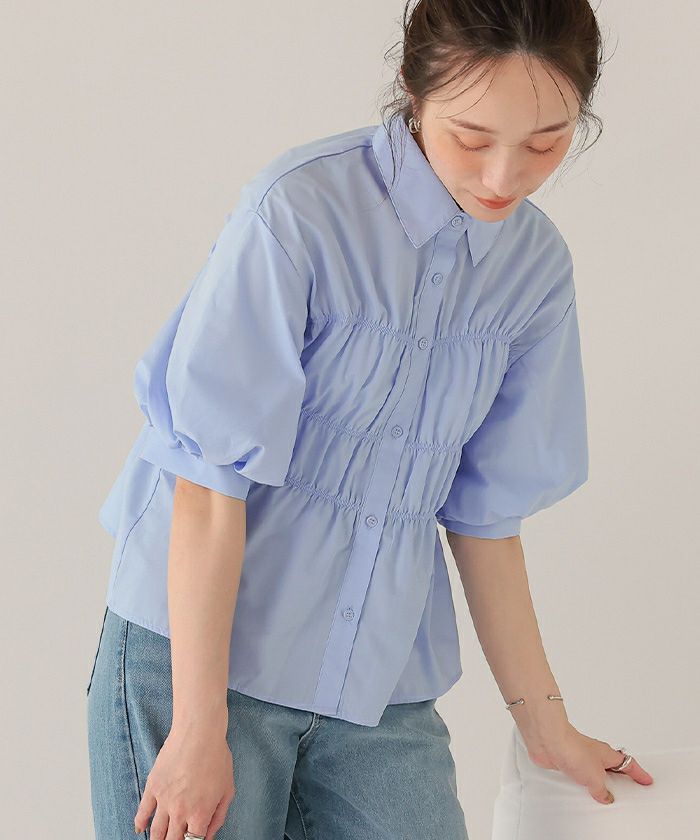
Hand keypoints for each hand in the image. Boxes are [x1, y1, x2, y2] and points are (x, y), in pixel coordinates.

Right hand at [133, 725, 234, 838]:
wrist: (199, 732)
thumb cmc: (217, 757)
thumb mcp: (227, 789)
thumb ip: (218, 817)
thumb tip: (208, 836)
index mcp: (200, 814)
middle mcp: (180, 812)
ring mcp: (164, 800)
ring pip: (156, 832)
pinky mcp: (153, 787)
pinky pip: (142, 811)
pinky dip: (140, 823)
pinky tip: (140, 829)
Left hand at [523, 721, 654, 804]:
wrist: (548, 741)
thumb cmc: (573, 748)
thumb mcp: (595, 777)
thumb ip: (602, 790)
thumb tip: (606, 796)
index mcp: (608, 754)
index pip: (628, 765)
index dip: (638, 774)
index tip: (646, 780)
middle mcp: (595, 754)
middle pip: (612, 767)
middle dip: (620, 777)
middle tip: (628, 787)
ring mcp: (580, 757)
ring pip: (595, 771)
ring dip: (600, 782)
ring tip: (604, 794)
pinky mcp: (567, 762)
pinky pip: (579, 775)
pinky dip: (583, 783)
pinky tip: (581, 790)